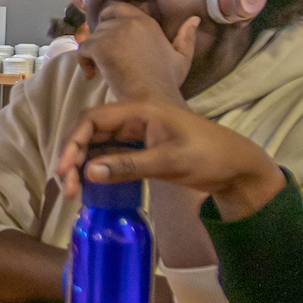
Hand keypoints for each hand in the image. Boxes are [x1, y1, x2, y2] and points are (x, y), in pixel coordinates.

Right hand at [52, 96, 285, 221]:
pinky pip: (112, 156)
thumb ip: (128, 165)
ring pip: (99, 146)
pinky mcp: (143, 150)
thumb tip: (88, 172)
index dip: (73, 142)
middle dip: (74, 157)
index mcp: (140, 110)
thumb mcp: (169, 161)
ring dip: (83, 166)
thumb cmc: (208, 156)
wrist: (237, 169)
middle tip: (67, 188)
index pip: (93, 119)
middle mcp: (135, 118)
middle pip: (92, 132)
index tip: (65, 170)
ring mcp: (138, 135)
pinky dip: (99, 169)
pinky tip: (91, 186)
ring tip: (74, 191)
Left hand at [77, 4, 198, 104]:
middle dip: (100, 34)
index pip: (120, 8)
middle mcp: (130, 22)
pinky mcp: (101, 46)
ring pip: (92, 35)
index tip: (111, 37)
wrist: (152, 98)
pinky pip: (83, 48)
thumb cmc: (166, 82)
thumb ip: (186, 37)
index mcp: (147, 22)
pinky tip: (92, 75)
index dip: (111, 19)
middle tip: (102, 52)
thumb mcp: (182, 58)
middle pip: (104, 19)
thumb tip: (195, 19)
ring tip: (99, 69)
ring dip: (93, 51)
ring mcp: (114, 33)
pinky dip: (84, 61)